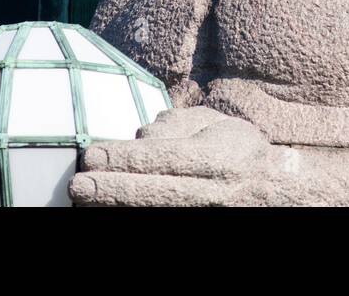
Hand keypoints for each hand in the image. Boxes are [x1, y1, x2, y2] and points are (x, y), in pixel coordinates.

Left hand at [69, 106, 298, 205]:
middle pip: (153, 192)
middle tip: (77, 185)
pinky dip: (132, 215)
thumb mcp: (215, 124)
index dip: (124, 159)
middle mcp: (211, 191)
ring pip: (154, 213)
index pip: (162, 159)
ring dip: (115, 206)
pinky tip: (106, 210)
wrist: (271, 191)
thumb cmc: (236, 150)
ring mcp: (203, 214)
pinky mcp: (194, 223)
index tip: (92, 155)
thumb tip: (141, 132)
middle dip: (111, 189)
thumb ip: (178, 124)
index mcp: (216, 159)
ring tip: (84, 200)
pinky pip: (159, 221)